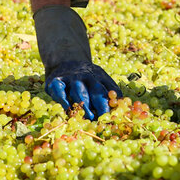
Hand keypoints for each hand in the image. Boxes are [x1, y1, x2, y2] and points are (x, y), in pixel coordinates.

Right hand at [33, 5, 120, 119]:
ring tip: (88, 118)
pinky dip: (63, 100)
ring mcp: (72, 78)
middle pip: (96, 91)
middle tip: (103, 120)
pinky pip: (60, 91)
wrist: (64, 59)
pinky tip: (67, 109)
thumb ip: (109, 92)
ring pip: (79, 92)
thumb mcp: (99, 79)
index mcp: (100, 76)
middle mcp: (87, 76)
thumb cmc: (85, 78)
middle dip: (101, 106)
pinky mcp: (56, 81)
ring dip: (84, 106)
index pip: (110, 90)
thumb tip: (123, 109)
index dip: (113, 104)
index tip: (115, 117)